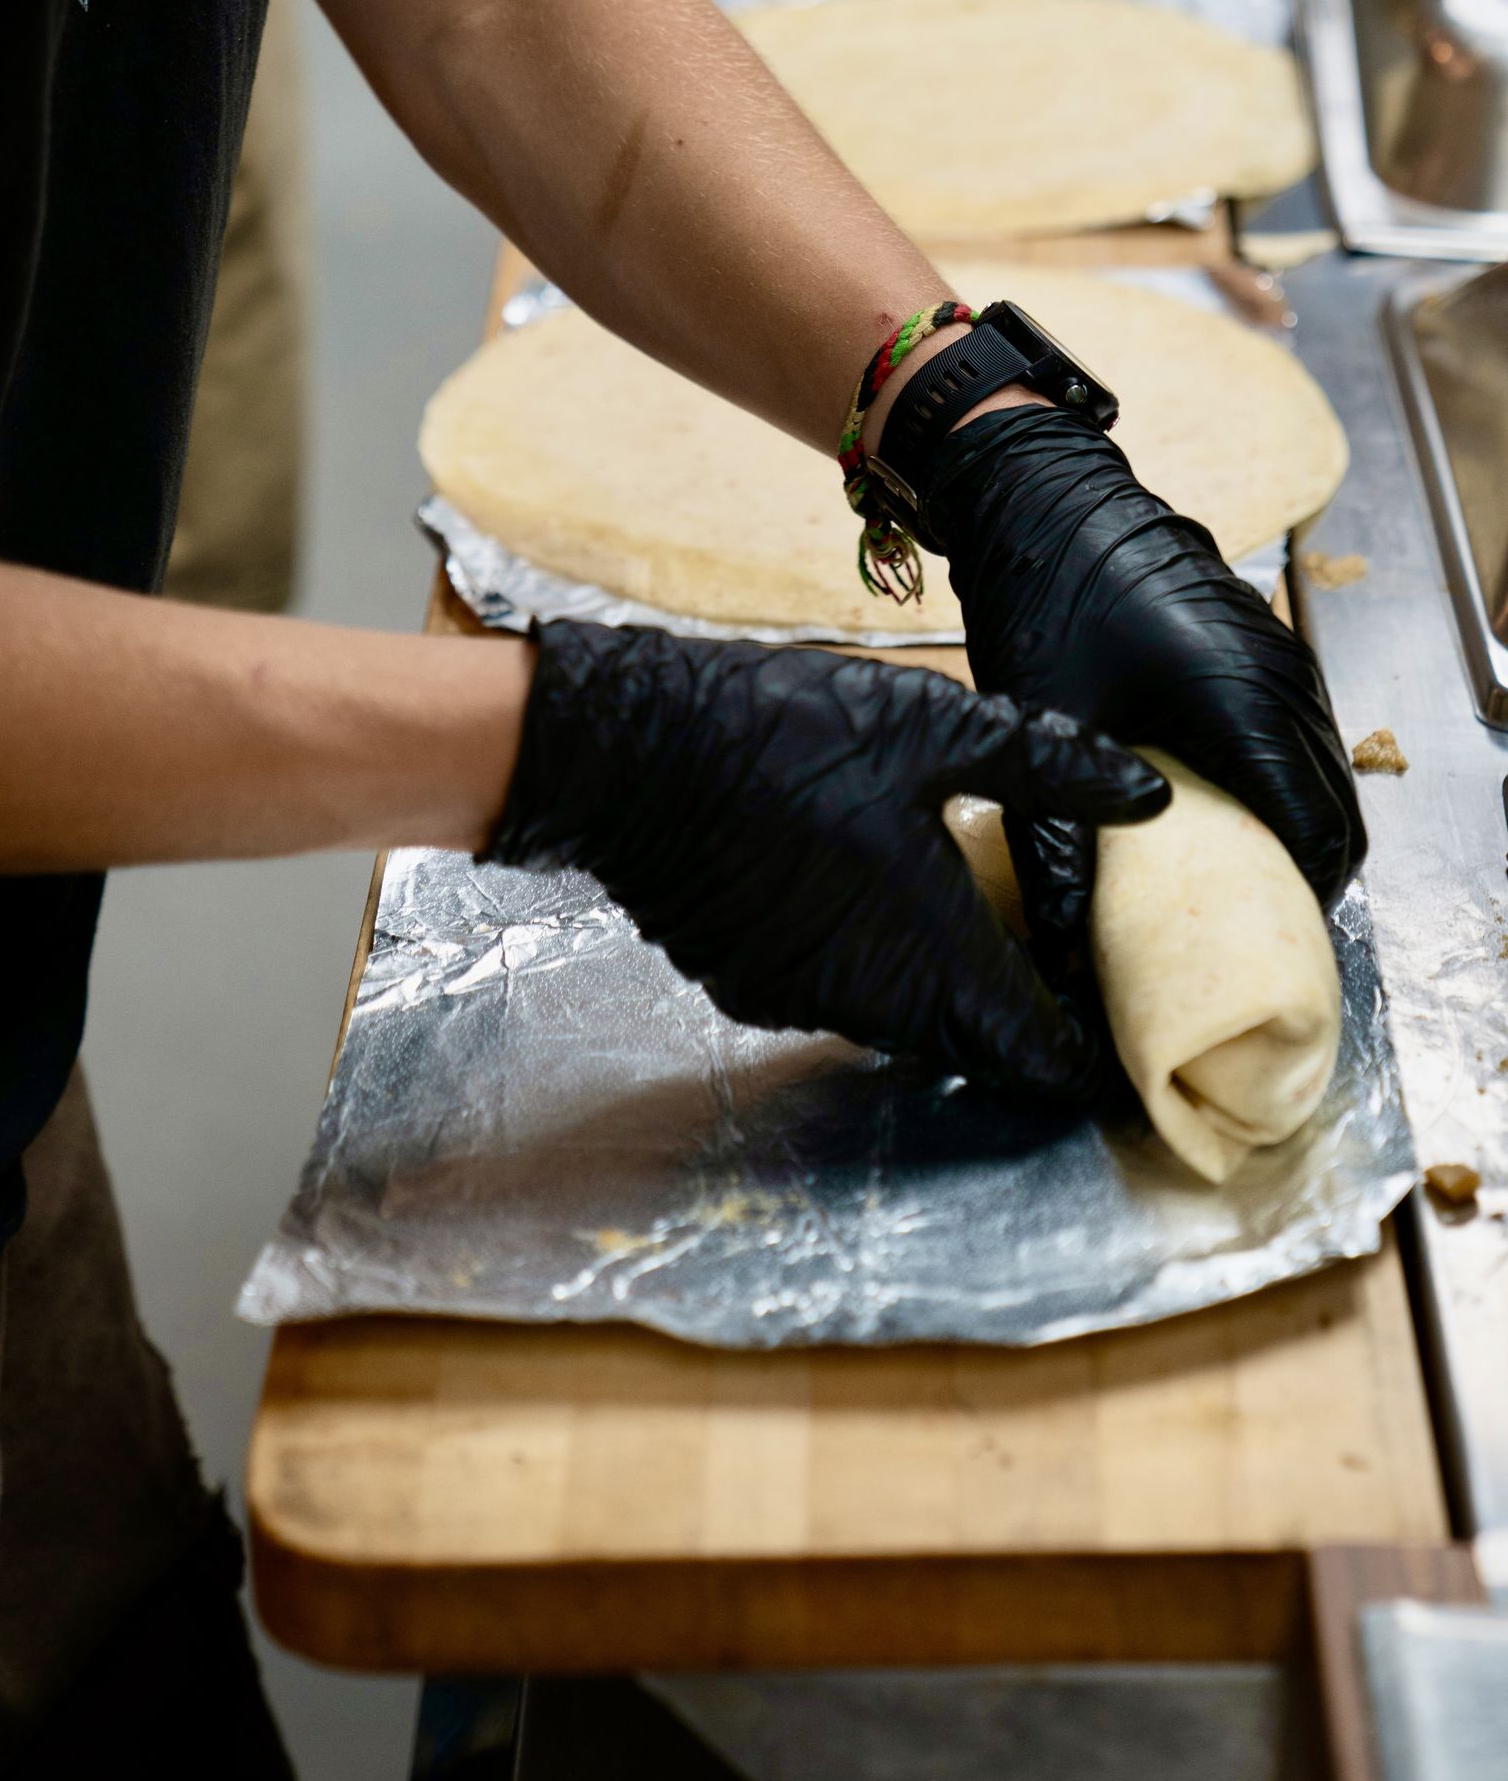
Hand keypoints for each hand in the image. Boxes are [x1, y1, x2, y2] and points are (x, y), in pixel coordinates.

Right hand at [489, 619, 1167, 1097]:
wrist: (632, 750)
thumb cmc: (791, 732)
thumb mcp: (938, 726)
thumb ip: (1050, 766)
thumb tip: (1148, 794)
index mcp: (936, 947)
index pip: (1035, 1051)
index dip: (1082, 1053)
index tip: (1113, 1028)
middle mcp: (874, 999)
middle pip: (974, 1047)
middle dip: (1019, 1022)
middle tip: (1055, 965)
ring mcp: (803, 1001)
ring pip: (903, 1029)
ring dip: (945, 996)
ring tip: (978, 927)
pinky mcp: (747, 988)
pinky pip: (836, 1002)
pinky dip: (873, 975)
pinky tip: (877, 907)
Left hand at [921, 408, 1365, 959]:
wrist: (1045, 492)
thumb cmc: (1047, 593)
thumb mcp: (1047, 722)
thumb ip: (1058, 839)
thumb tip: (1062, 941)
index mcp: (1244, 705)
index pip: (1319, 830)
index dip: (1298, 898)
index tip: (1253, 941)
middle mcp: (1284, 680)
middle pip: (1337, 807)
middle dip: (1303, 873)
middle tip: (1239, 923)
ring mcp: (1283, 657)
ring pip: (1324, 769)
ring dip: (1297, 824)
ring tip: (1230, 877)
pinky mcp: (1265, 645)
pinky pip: (1302, 732)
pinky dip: (1285, 780)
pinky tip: (1222, 808)